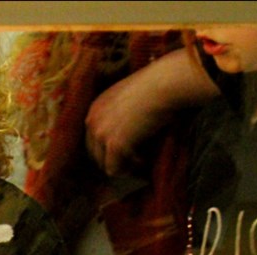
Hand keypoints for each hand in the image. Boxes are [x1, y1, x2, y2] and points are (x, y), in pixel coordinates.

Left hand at [84, 47, 218, 176]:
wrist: (165, 83)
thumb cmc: (157, 85)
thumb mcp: (130, 95)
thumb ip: (122, 110)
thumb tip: (131, 129)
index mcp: (95, 107)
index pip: (93, 137)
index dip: (108, 147)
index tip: (126, 151)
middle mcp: (92, 120)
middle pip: (94, 153)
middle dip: (113, 158)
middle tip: (133, 160)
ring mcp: (100, 133)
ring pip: (103, 163)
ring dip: (122, 164)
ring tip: (141, 161)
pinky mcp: (113, 144)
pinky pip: (114, 169)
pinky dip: (128, 169)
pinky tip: (143, 160)